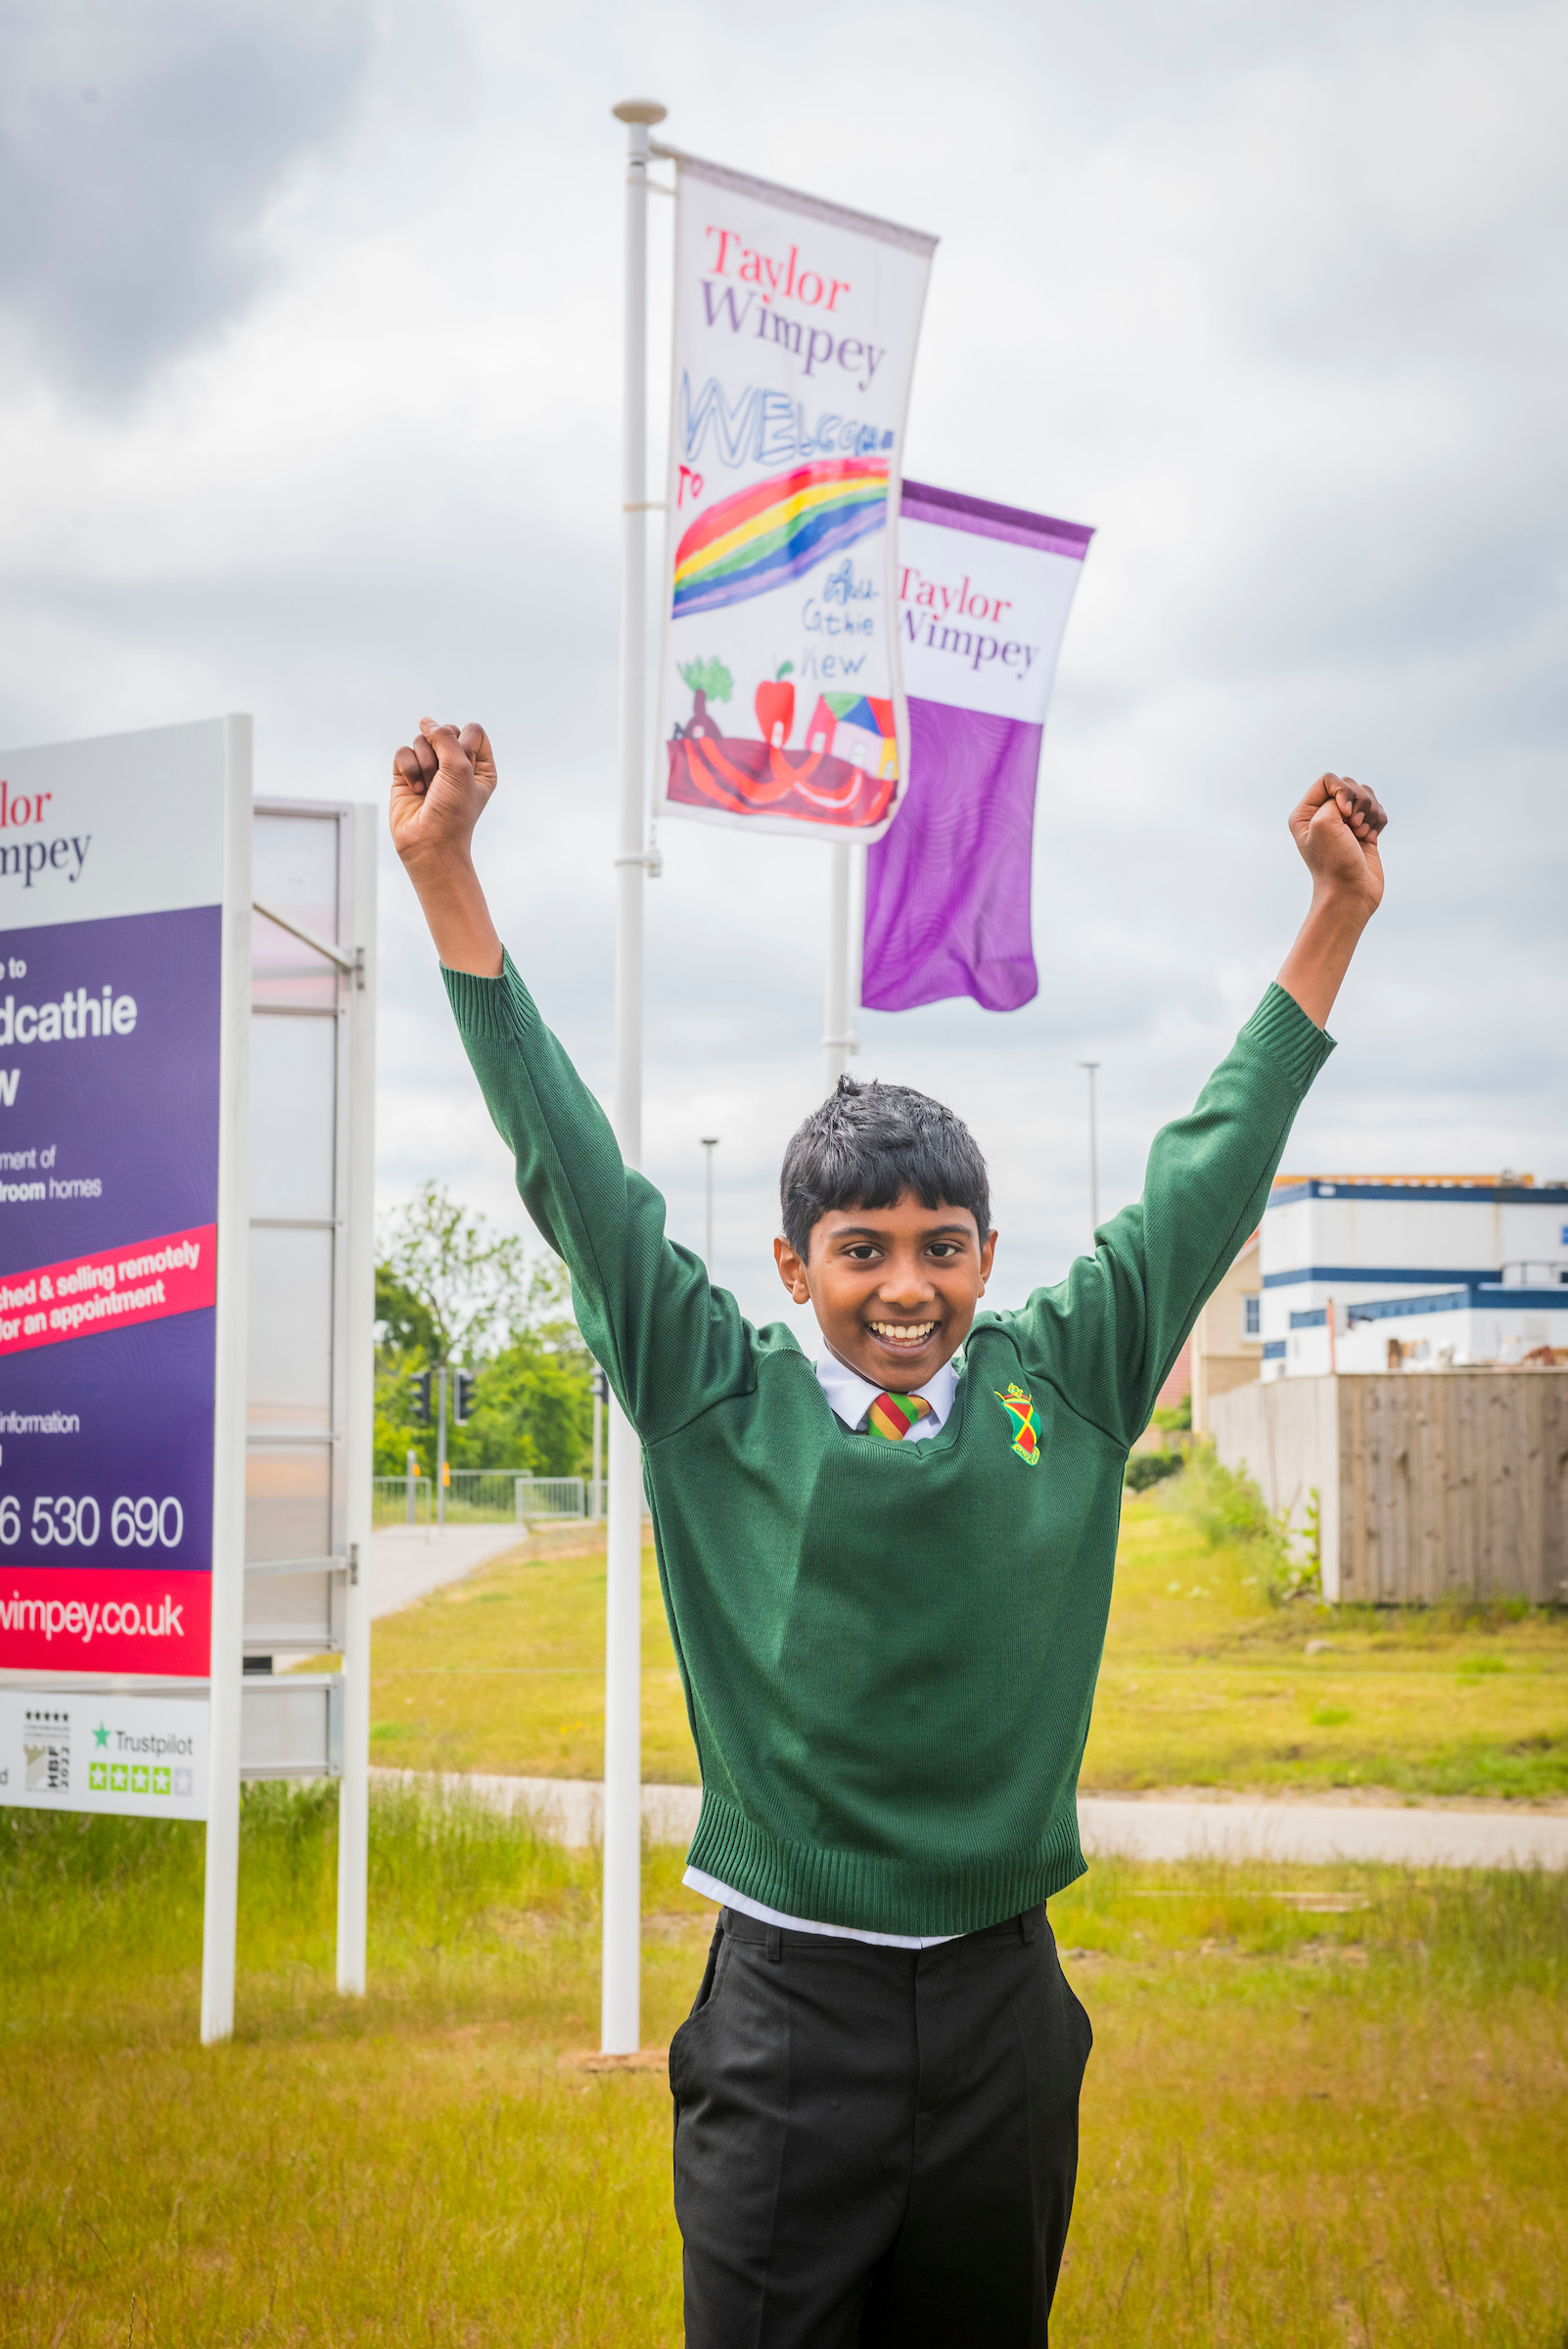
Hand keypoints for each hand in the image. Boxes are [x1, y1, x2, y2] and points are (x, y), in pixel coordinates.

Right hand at [390, 720, 497, 879]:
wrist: (428, 844)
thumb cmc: (453, 812)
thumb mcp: (460, 768)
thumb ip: (445, 737)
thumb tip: (425, 721)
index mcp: (480, 766)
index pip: (472, 730)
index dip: (464, 742)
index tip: (463, 767)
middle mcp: (455, 766)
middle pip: (444, 732)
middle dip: (440, 753)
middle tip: (443, 779)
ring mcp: (430, 770)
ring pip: (421, 740)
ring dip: (424, 763)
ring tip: (428, 787)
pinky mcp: (407, 775)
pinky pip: (403, 753)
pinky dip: (407, 768)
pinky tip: (414, 788)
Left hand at [1288, 772, 1386, 917]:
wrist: (1350, 893)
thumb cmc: (1333, 863)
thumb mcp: (1324, 823)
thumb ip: (1335, 798)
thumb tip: (1352, 798)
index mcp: (1305, 813)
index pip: (1328, 780)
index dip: (1343, 791)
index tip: (1344, 814)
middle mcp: (1323, 815)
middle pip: (1350, 785)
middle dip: (1359, 803)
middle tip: (1354, 827)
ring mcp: (1344, 823)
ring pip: (1367, 796)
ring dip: (1370, 813)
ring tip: (1362, 834)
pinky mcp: (1363, 831)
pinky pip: (1377, 811)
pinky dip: (1378, 822)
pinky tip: (1370, 840)